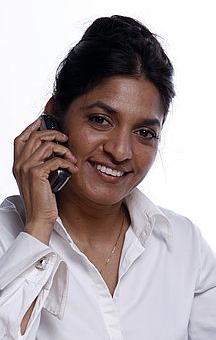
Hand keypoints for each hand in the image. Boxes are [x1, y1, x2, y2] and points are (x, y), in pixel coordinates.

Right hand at [12, 118, 78, 243]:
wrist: (39, 217)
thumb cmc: (42, 201)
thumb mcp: (39, 179)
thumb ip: (41, 164)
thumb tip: (54, 152)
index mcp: (18, 164)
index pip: (20, 138)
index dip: (31, 127)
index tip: (43, 121)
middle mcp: (19, 164)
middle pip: (35, 137)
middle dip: (53, 134)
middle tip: (66, 139)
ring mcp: (27, 168)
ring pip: (47, 146)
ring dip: (64, 150)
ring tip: (72, 158)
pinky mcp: (37, 174)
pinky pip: (55, 160)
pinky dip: (67, 162)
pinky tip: (73, 168)